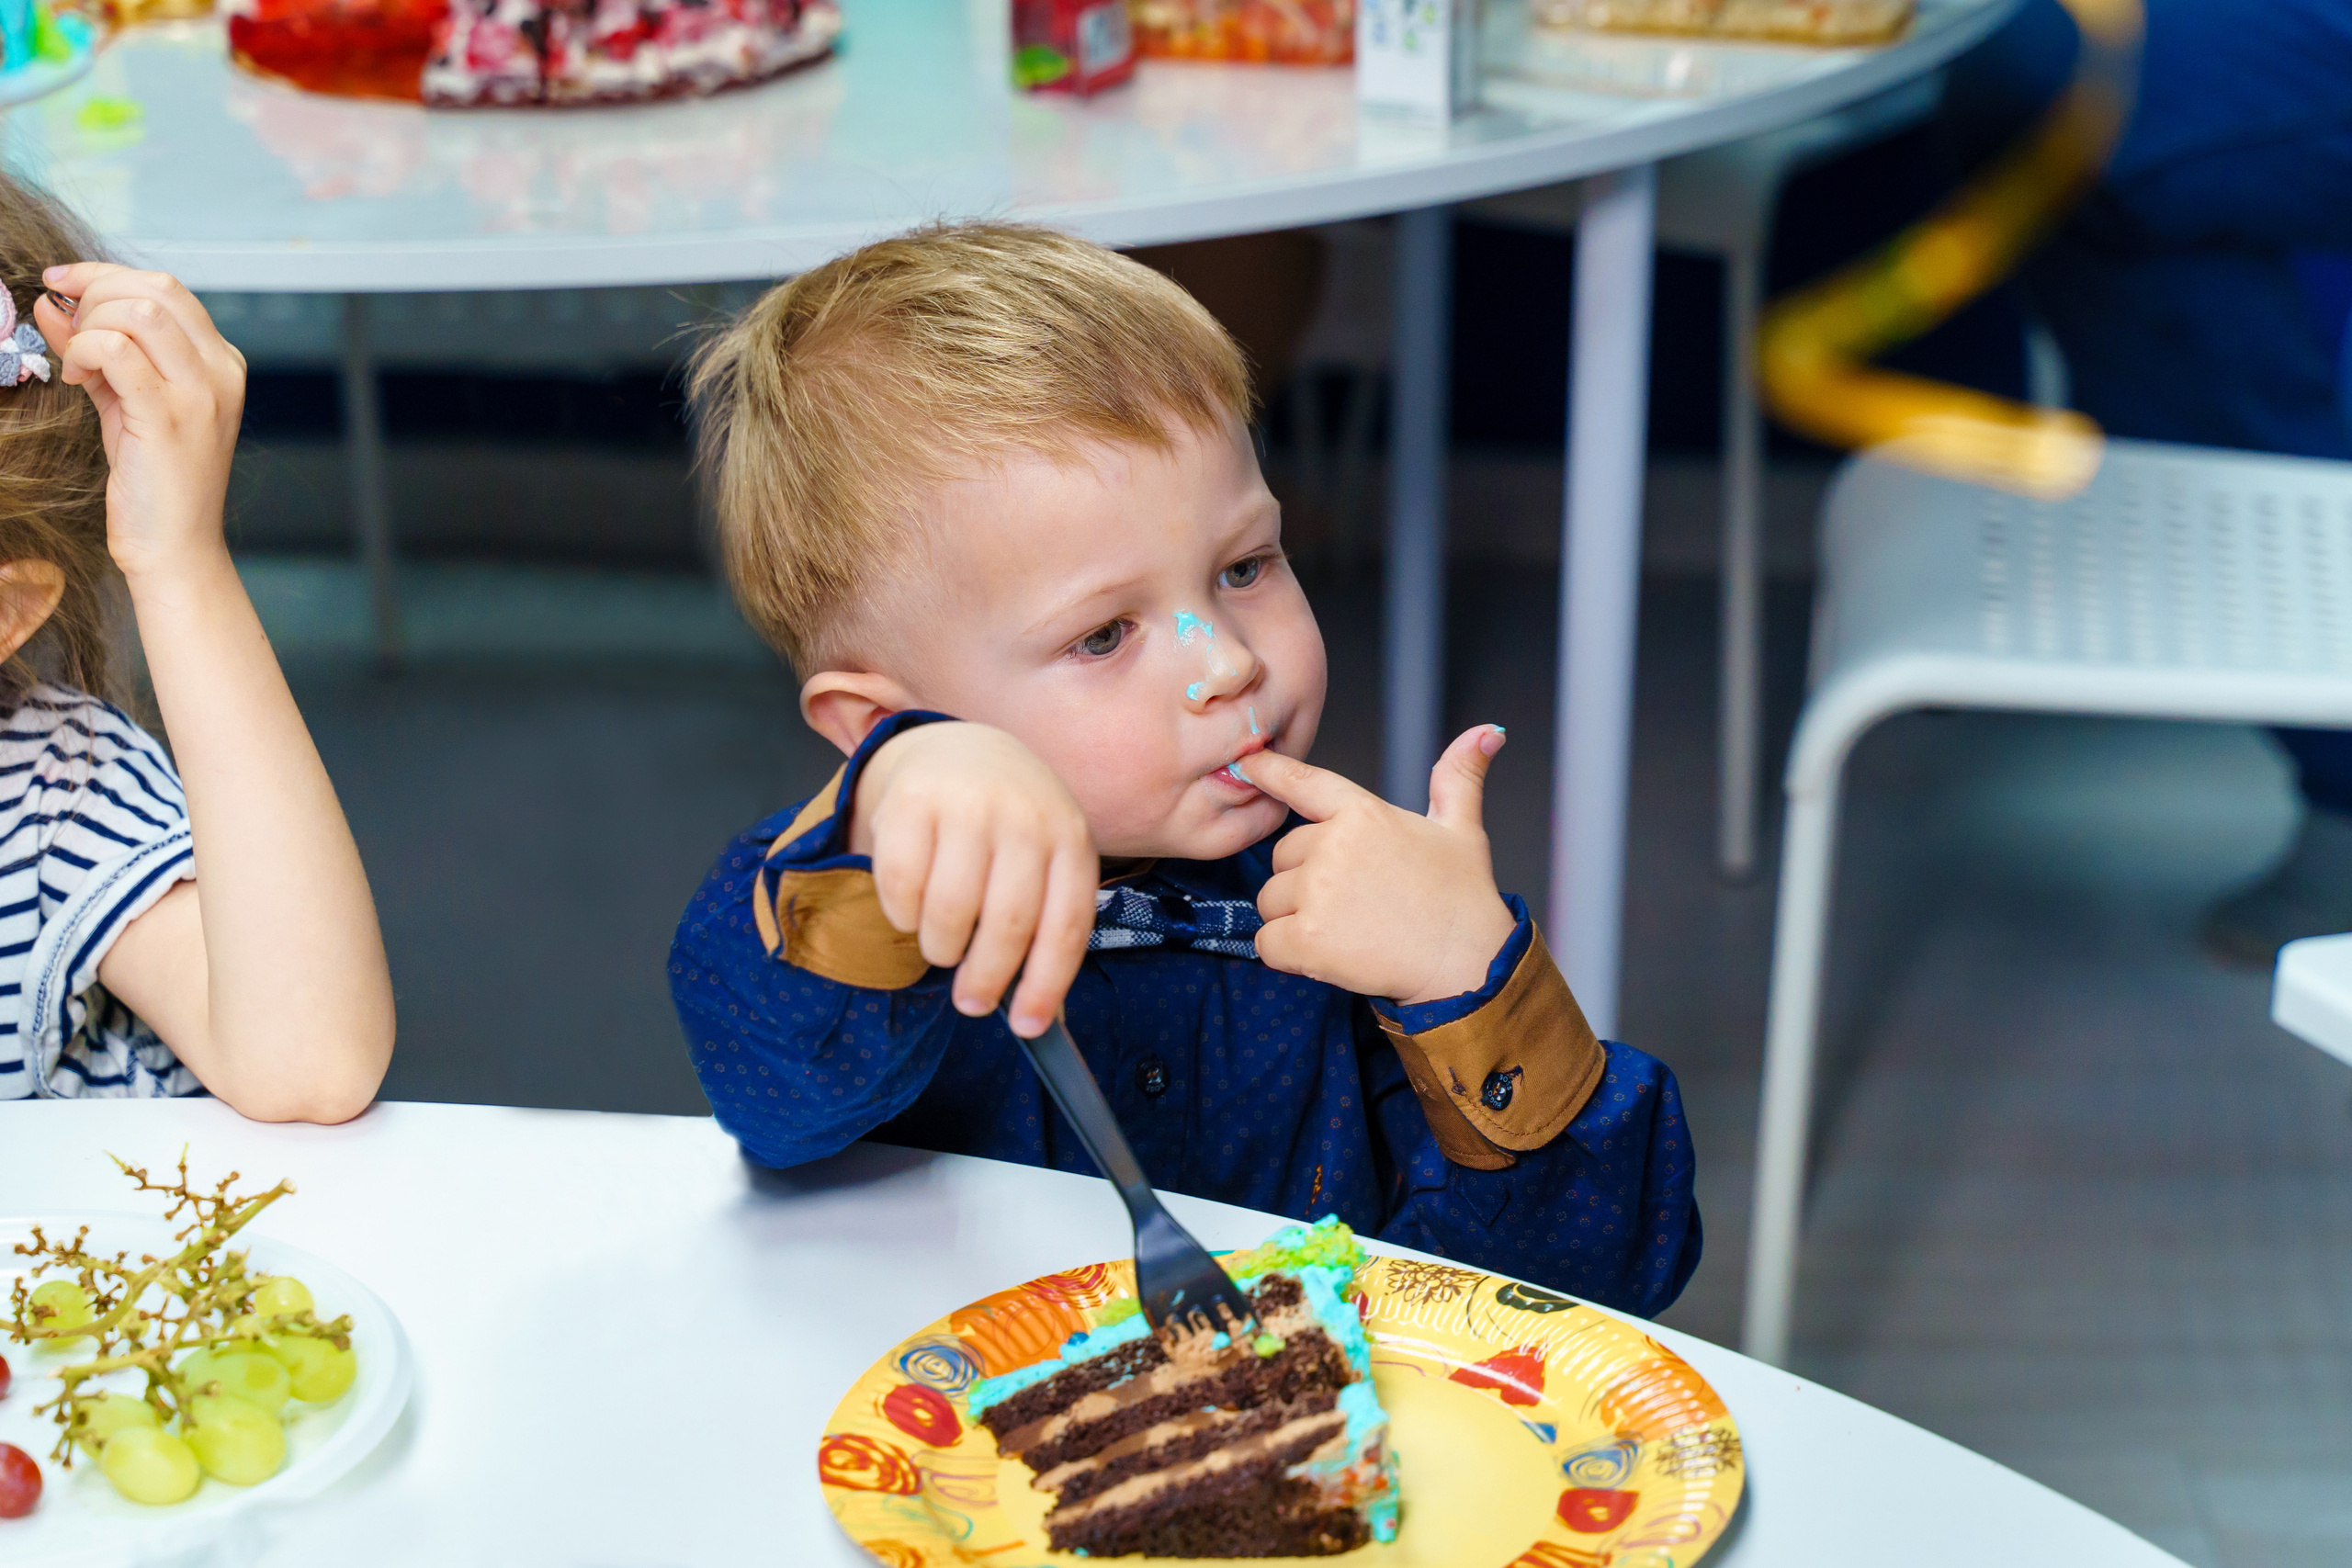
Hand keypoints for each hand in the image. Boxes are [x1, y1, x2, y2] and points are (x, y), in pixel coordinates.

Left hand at [35, 264, 246, 582]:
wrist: (175, 546)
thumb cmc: (155, 481)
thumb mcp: (124, 402)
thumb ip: (95, 349)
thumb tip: (51, 302)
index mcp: (221, 362)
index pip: (167, 287)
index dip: (105, 275)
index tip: (63, 284)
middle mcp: (220, 371)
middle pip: (155, 287)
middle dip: (95, 293)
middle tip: (69, 328)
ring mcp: (200, 393)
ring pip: (138, 310)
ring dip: (91, 324)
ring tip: (79, 362)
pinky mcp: (169, 416)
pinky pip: (118, 351)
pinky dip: (85, 351)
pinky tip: (78, 378)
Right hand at [851, 721, 1099, 1036]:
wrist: (961, 752)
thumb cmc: (1010, 827)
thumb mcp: (1046, 861)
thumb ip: (1045, 925)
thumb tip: (1038, 1018)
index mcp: (1070, 839)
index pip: (1065, 926)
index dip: (1045, 985)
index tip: (1025, 1027)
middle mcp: (1024, 817)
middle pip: (1008, 923)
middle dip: (985, 978)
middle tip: (970, 1002)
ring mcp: (968, 804)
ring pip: (950, 910)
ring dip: (941, 948)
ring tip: (942, 946)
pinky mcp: (912, 801)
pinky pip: (902, 885)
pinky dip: (902, 915)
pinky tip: (912, 912)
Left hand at [1246, 725, 1516, 1006]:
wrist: (1468, 965)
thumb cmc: (1463, 898)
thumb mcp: (1463, 829)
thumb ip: (1458, 777)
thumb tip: (1489, 732)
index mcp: (1363, 814)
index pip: (1303, 783)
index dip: (1270, 770)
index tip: (1247, 762)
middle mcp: (1333, 846)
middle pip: (1282, 857)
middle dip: (1304, 880)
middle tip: (1353, 901)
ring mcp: (1317, 891)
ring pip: (1270, 901)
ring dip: (1294, 918)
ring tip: (1346, 929)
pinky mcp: (1307, 937)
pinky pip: (1267, 942)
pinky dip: (1287, 953)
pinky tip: (1326, 955)